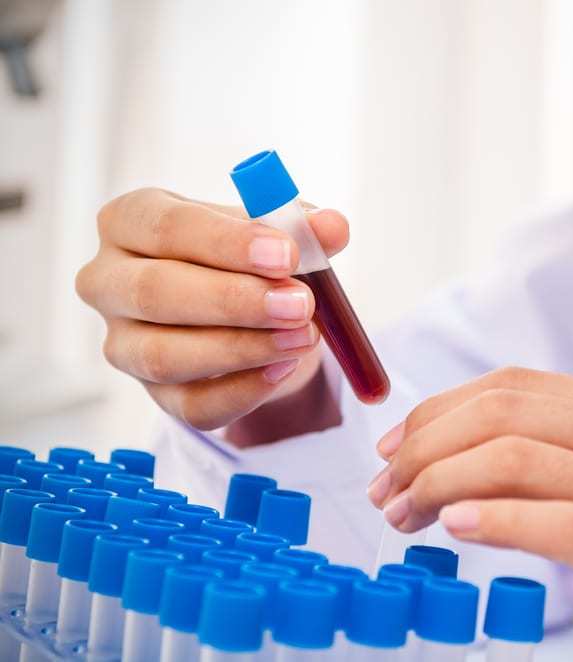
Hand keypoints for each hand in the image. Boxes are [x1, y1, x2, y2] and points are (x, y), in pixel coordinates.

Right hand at [76, 188, 348, 434]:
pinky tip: (284, 369)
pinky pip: (191, 405)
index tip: (287, 255)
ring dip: (241, 349)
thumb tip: (332, 228)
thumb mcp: (277, 233)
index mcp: (130, 221)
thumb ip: (304, 229)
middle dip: (234, 301)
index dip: (227, 242)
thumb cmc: (249, 258)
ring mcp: (124, 344)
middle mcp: (109, 282)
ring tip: (304, 337)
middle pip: (154, 293)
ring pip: (164, 356)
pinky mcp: (155, 395)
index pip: (165, 226)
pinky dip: (243, 391)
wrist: (251, 313)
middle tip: (300, 304)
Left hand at [367, 367, 572, 661]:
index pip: (514, 385)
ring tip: (404, 515)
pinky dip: (494, 519)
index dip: (439, 409)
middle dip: (427, 445)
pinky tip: (453, 528)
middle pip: (505, 411)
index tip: (395, 446)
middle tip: (387, 488)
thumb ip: (560, 457)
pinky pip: (557, 522)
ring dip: (439, 483)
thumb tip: (456, 462)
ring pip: (518, 458)